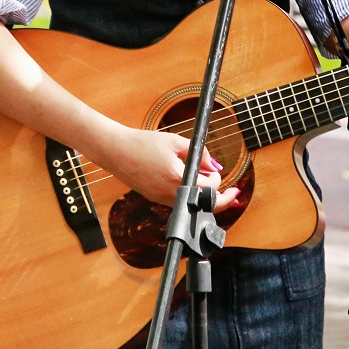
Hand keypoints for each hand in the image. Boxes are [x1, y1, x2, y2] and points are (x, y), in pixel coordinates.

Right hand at [88, 126, 239, 209]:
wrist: (115, 151)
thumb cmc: (142, 143)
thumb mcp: (176, 141)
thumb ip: (200, 153)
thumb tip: (216, 166)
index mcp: (178, 180)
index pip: (210, 190)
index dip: (219, 180)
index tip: (224, 176)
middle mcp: (170, 195)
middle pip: (204, 206)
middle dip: (221, 198)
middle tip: (234, 193)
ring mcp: (161, 200)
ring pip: (191, 205)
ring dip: (203, 196)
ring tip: (210, 181)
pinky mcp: (154, 199)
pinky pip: (178, 201)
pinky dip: (189, 193)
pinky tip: (190, 181)